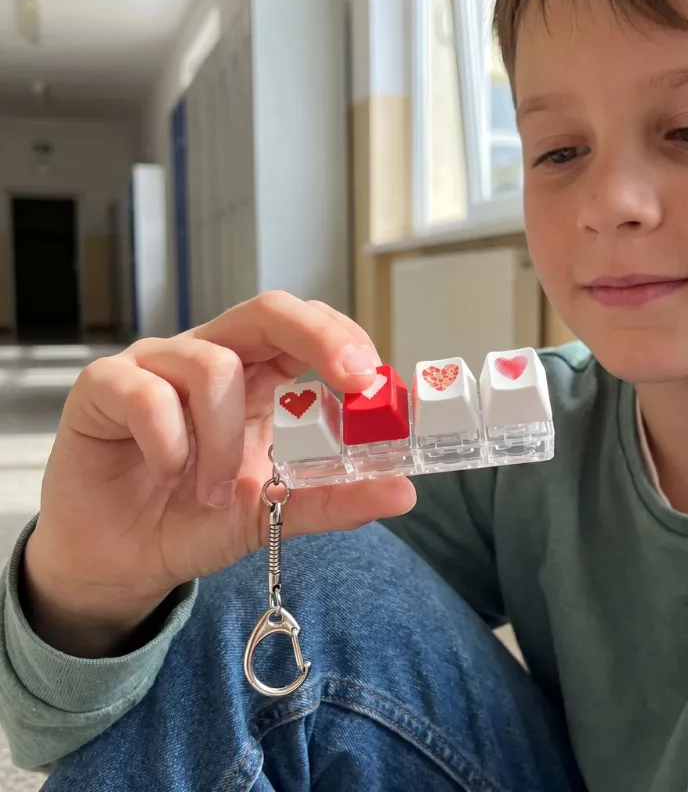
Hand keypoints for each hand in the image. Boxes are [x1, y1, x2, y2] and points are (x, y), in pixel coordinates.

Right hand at [23, 292, 415, 655]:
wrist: (126, 556)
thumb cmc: (198, 518)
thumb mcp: (277, 511)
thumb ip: (334, 497)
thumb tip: (403, 492)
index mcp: (257, 376)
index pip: (305, 328)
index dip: (343, 340)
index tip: (375, 381)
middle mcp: (210, 357)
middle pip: (267, 311)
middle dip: (318, 338)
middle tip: (353, 380)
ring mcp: (156, 366)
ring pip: (209, 365)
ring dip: (224, 440)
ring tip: (217, 491)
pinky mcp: (104, 387)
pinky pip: (145, 394)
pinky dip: (169, 443)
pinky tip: (169, 474)